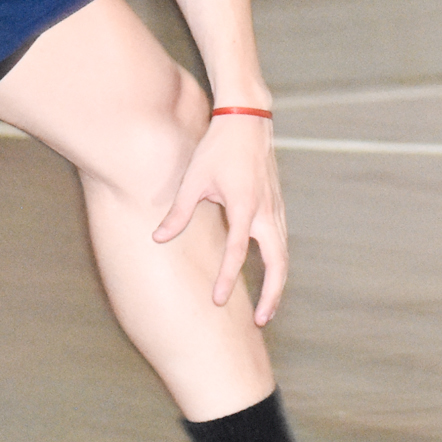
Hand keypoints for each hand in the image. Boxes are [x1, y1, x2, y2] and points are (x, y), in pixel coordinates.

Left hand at [153, 110, 288, 324]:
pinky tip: (268, 275)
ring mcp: (276, 209)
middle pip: (278, 263)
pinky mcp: (278, 206)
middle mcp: (266, 211)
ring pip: (283, 255)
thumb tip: (158, 238)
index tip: (219, 300)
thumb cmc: (218, 147)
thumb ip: (178, 212)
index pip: (238, 252)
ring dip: (277, 282)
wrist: (247, 120)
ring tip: (267, 308)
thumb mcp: (193, 179)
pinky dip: (278, 264)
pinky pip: (282, 242)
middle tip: (262, 321)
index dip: (228, 278)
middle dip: (273, 294)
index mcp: (245, 206)